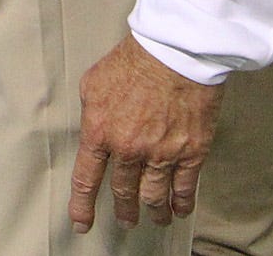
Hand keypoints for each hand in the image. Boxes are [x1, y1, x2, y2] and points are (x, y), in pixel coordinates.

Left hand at [70, 33, 223, 233]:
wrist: (175, 50)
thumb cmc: (135, 59)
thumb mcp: (93, 83)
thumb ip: (92, 113)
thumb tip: (93, 129)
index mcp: (100, 132)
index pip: (87, 179)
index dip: (83, 205)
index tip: (82, 222)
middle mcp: (129, 149)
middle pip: (123, 192)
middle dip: (123, 210)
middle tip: (125, 220)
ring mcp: (161, 153)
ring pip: (154, 196)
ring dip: (153, 211)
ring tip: (154, 218)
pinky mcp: (191, 151)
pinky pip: (184, 188)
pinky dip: (181, 203)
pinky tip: (179, 210)